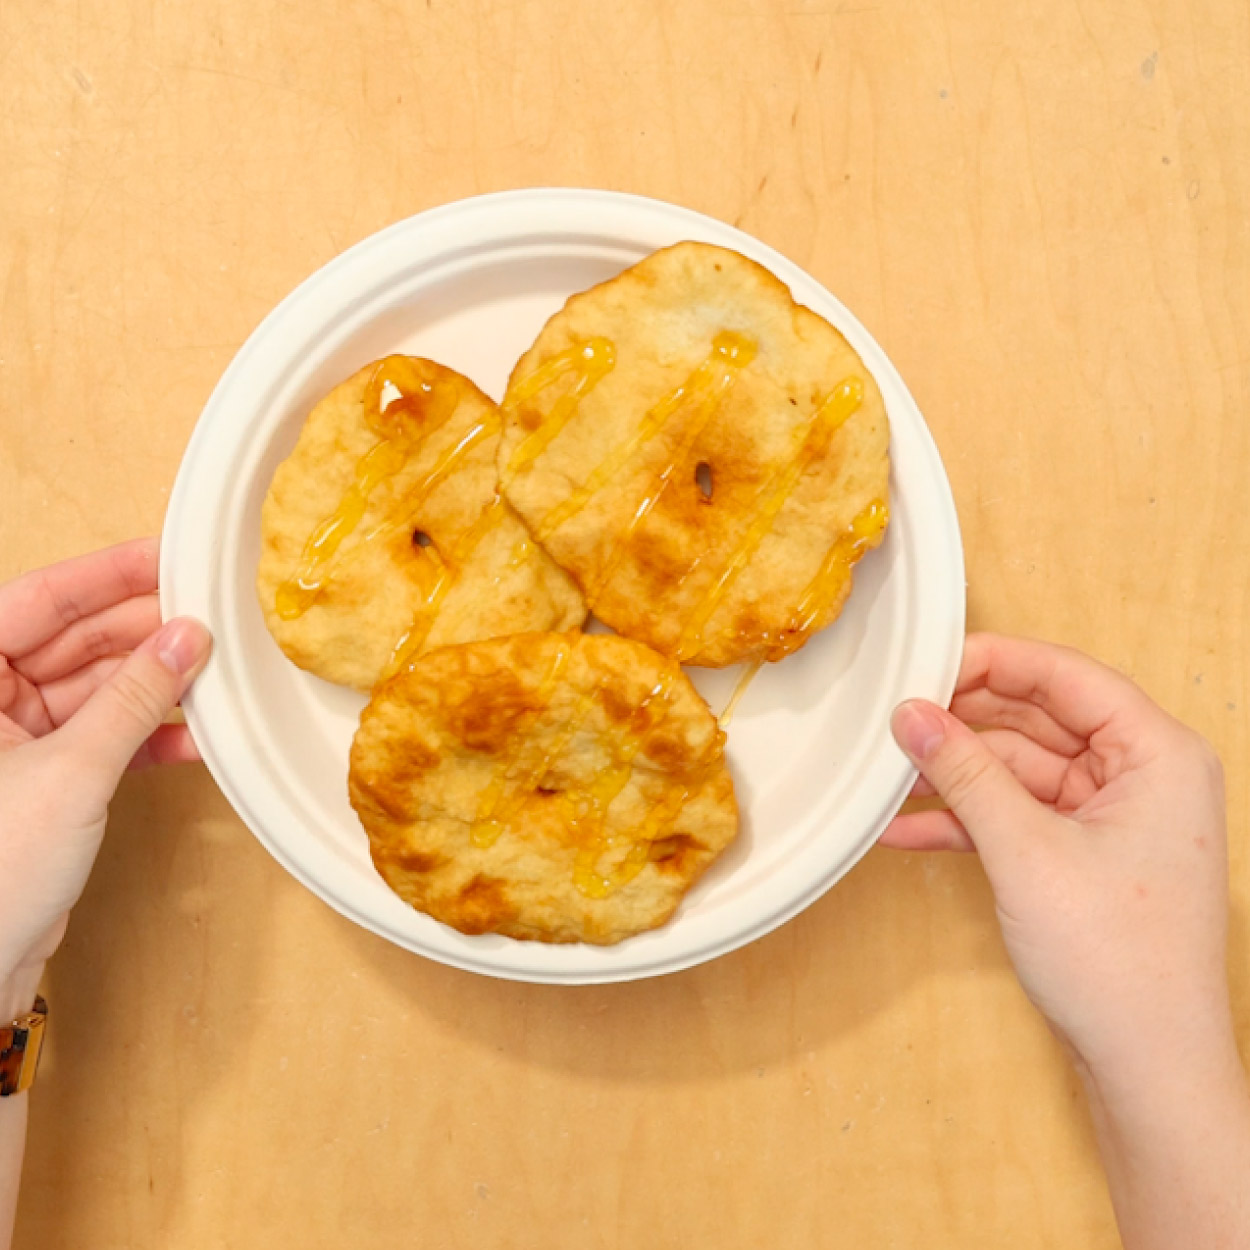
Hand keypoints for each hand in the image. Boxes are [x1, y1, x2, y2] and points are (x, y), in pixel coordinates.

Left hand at [0, 539, 210, 1014]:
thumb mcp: (71, 772)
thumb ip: (135, 699)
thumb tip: (188, 639)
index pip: (38, 601)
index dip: (106, 575)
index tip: (169, 555)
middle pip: (73, 641)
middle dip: (144, 632)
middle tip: (212, 616)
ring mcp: (17, 743)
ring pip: (98, 690)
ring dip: (157, 686)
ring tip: (216, 674)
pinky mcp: (47, 781)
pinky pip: (106, 738)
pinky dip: (151, 737)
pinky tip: (197, 735)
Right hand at [881, 633, 1233, 1084]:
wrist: (1147, 1066)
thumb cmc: (1120, 962)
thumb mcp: (1027, 852)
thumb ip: (966, 773)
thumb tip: (913, 714)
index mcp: (1157, 754)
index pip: (1065, 676)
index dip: (992, 662)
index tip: (925, 665)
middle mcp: (1140, 776)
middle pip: (1037, 719)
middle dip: (963, 724)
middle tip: (896, 720)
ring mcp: (1110, 816)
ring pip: (1017, 769)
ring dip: (955, 775)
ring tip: (887, 776)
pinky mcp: (1080, 854)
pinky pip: (1015, 815)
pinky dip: (965, 820)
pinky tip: (904, 828)